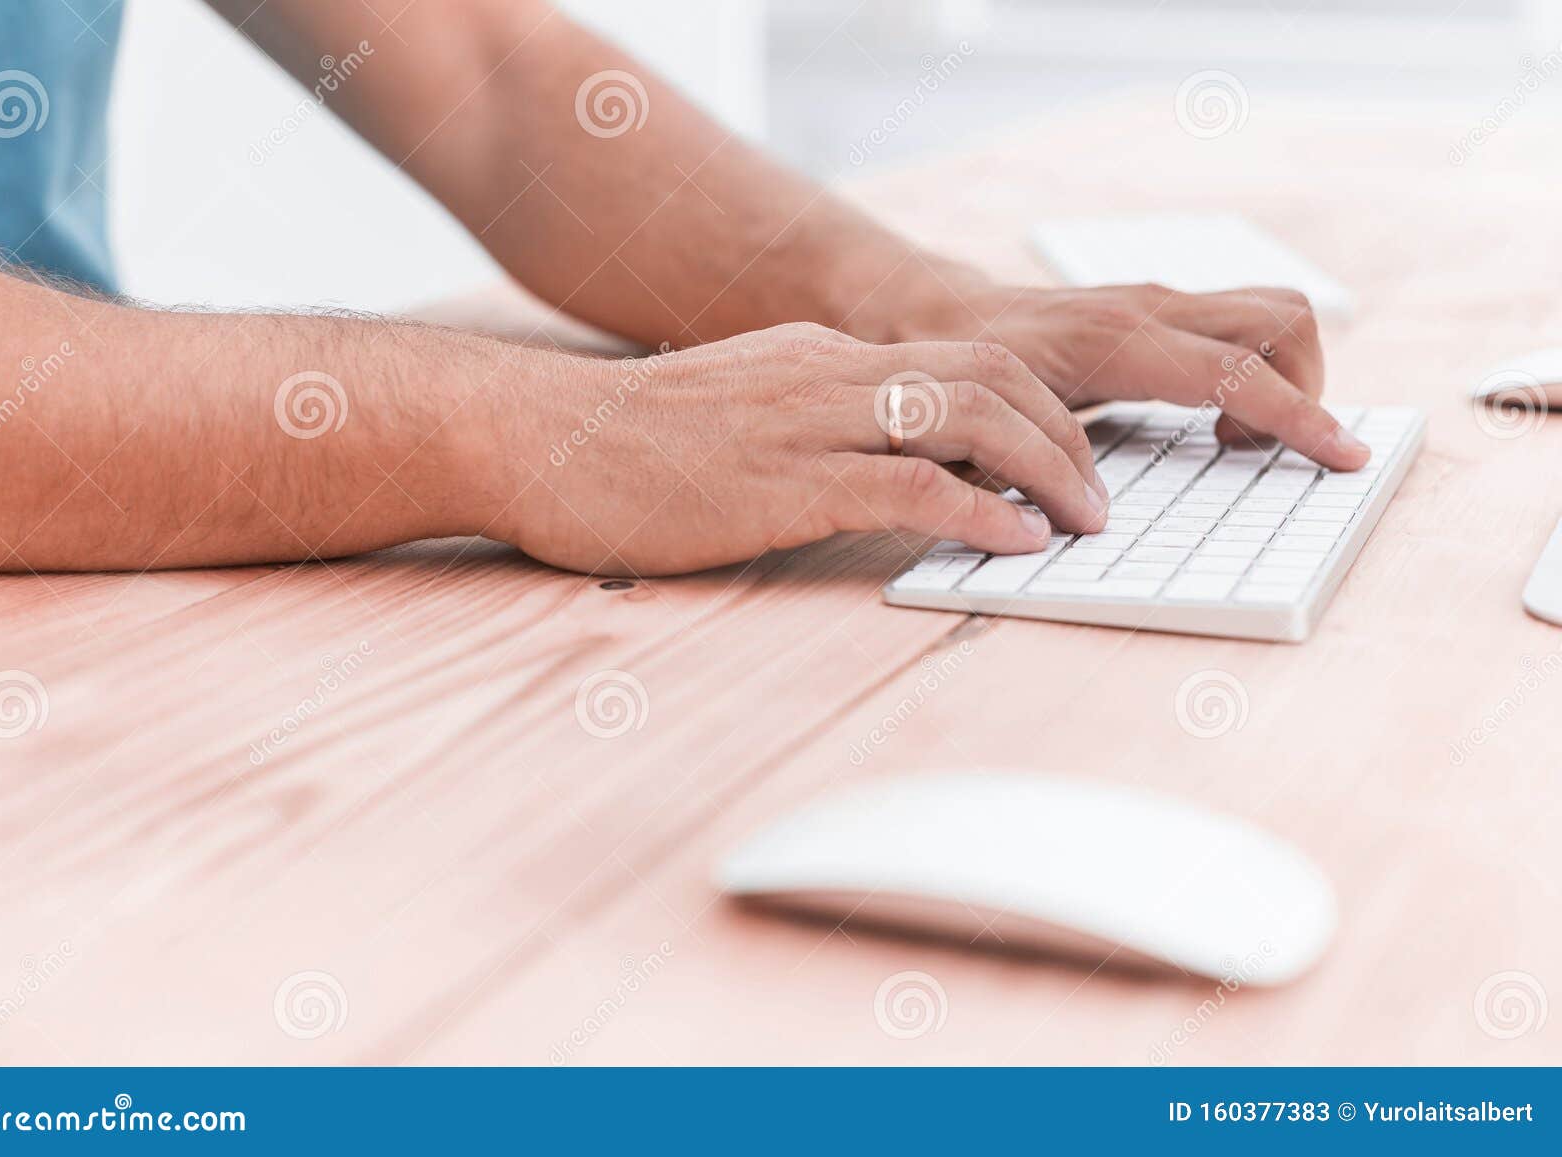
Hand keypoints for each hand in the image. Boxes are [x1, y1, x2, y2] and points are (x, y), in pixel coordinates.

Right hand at [498, 324, 1109, 575]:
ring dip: (1045, 469)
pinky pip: (907, 484)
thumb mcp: (736, 409)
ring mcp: (806, 421)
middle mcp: (827, 372)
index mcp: (820, 356)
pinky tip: (1014, 542)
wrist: (534, 437)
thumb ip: (808, 423)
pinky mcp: (779, 481)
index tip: (1067, 459)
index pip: (961, 358)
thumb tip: (876, 465)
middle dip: (1065, 434)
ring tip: (1083, 521)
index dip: (1036, 406)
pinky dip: (978, 511)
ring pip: (965, 417)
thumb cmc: (623, 443)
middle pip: (988, 376)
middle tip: (1098, 497)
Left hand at [893, 278, 1371, 471]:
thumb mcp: (992, 426)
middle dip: (1303, 391)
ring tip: (1229, 440)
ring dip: (1285, 378)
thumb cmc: (963, 372)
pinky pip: (1245, 324)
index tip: (1342, 455)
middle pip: (1283, 321)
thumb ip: (1040, 468)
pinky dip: (1258, 369)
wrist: (942, 314)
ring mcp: (1162, 302)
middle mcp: (1150, 308)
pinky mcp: (1165, 309)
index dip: (1295, 416)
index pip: (1233, 372)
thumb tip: (1087, 522)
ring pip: (1275, 313)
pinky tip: (1213, 420)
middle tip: (1249, 452)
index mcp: (1115, 341)